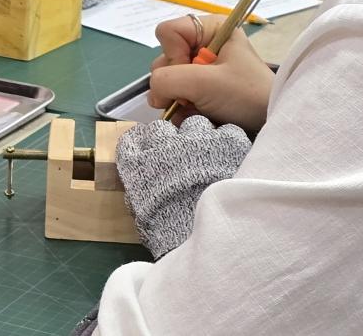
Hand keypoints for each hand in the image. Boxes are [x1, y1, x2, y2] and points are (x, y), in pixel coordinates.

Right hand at [117, 115, 251, 257]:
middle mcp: (164, 145)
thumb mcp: (142, 213)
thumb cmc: (170, 233)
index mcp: (139, 162)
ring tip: (209, 157)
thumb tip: (138, 187)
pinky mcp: (228, 143)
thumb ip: (138, 191)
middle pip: (162, 129)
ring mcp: (197, 141)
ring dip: (198, 138)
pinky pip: (226, 131)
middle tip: (180, 157)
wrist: (208, 237)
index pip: (133, 139)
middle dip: (169, 139)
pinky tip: (230, 157)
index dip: (143, 145)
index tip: (149, 152)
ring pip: (195, 125)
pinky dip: (227, 142)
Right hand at [147, 14, 273, 133]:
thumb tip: (154, 93)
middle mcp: (204, 43)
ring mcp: (202, 67)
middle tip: (194, 96)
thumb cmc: (246, 95)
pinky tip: (198, 114)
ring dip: (178, 98)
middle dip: (175, 82)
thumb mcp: (204, 83)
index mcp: (210, 28)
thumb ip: (167, 80)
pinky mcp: (202, 87)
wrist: (272, 124)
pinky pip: (175, 93)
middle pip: (165, 57)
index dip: (173, 55)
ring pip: (168, 78)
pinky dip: (182, 107)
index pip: (167, 32)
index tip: (193, 73)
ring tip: (199, 108)